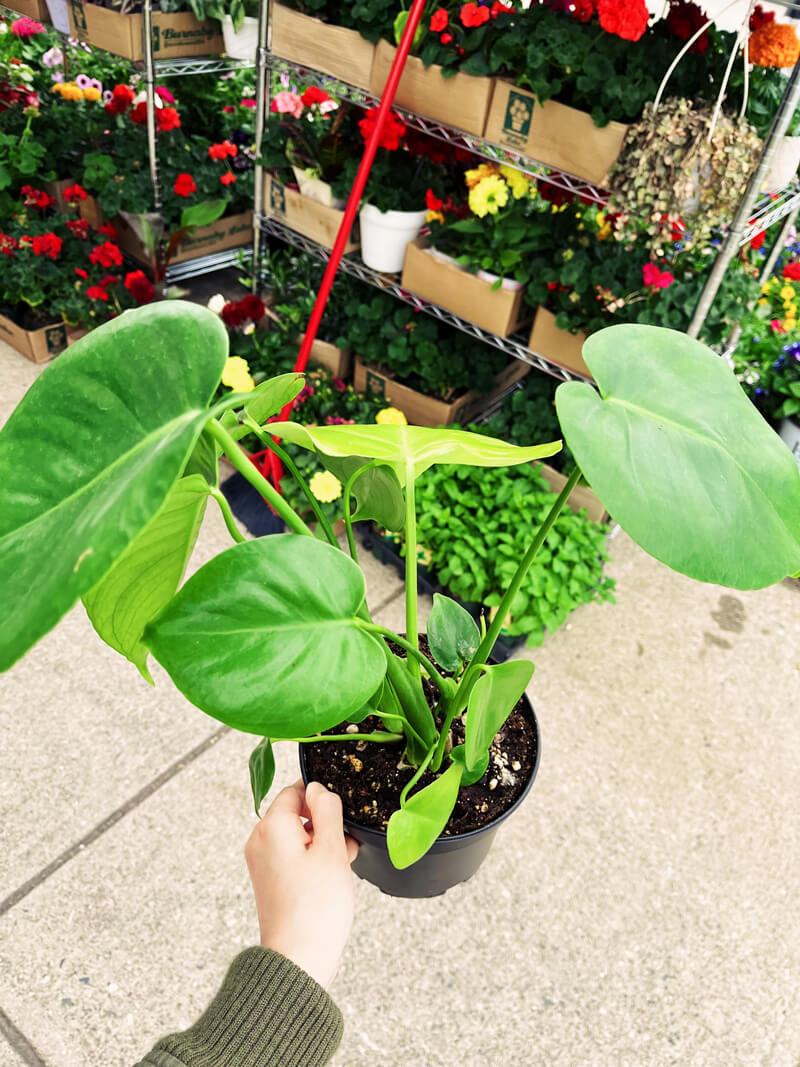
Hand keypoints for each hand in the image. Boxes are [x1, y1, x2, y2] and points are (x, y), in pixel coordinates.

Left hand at [245, 779, 358, 988]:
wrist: (299, 959)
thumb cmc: (316, 908)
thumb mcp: (331, 849)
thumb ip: (327, 810)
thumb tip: (318, 787)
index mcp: (271, 827)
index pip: (295, 790)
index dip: (322, 800)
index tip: (340, 817)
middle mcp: (261, 840)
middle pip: (297, 814)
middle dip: (325, 825)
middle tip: (344, 848)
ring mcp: (263, 861)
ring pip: (299, 836)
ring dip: (323, 845)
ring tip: (341, 868)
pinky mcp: (270, 879)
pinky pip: (294, 856)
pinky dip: (314, 860)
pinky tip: (331, 878)